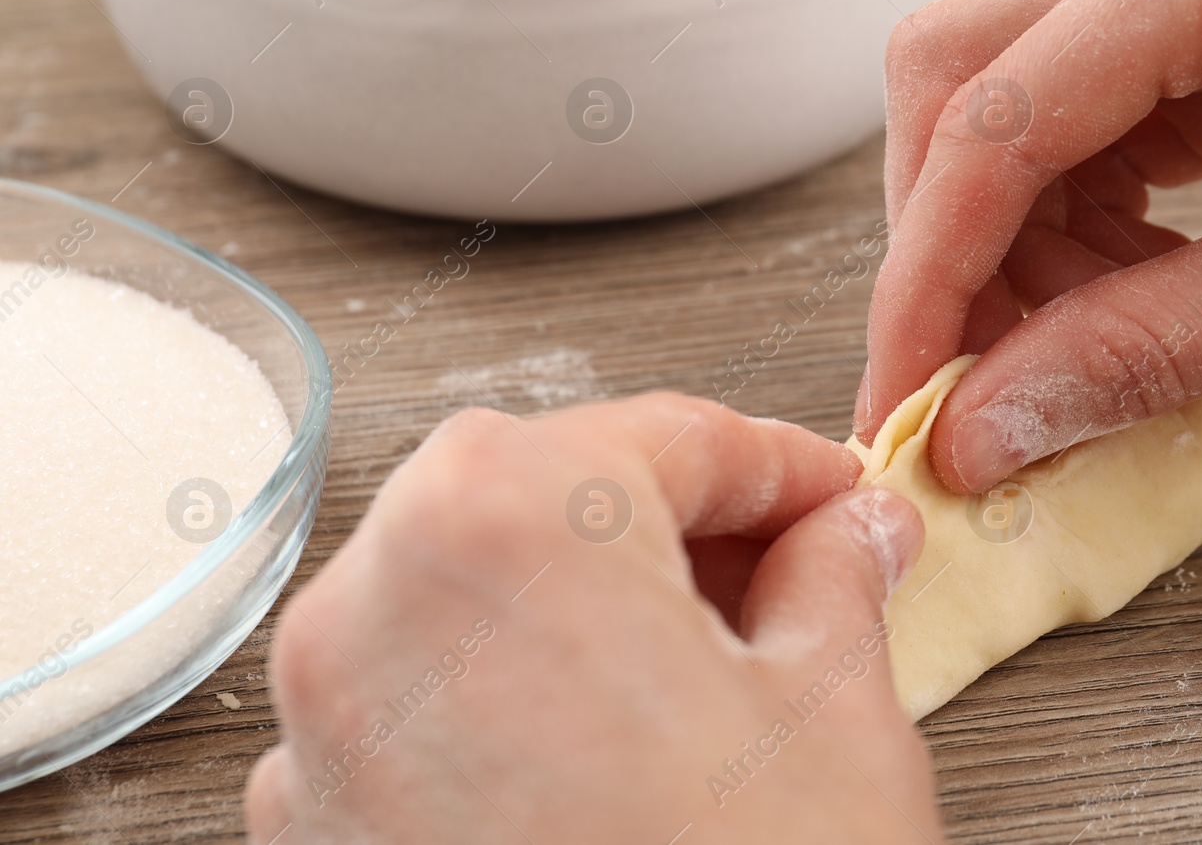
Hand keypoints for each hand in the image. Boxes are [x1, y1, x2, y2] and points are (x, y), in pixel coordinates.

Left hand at [245, 396, 939, 843]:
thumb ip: (834, 577)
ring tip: (702, 661)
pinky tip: (605, 743)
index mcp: (510, 520)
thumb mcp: (835, 709)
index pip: (668, 432)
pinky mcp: (318, 825)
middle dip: (675, 517)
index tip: (831, 498)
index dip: (778, 464)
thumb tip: (847, 529)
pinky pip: (416, 695)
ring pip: (470, 582)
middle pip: (550, 487)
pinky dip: (508, 687)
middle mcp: (377, 603)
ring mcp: (325, 724)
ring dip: (586, 594)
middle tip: (782, 571)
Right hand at [856, 0, 1201, 492]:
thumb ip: (1142, 352)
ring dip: (1010, 239)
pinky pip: (1094, 122)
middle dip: (948, 237)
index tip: (903, 396)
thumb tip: (976, 430)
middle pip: (969, 71)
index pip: (996, 108)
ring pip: (1017, 98)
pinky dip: (1077, 224)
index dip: (928, 269)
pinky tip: (1121, 294)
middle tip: (971, 377)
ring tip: (1064, 349)